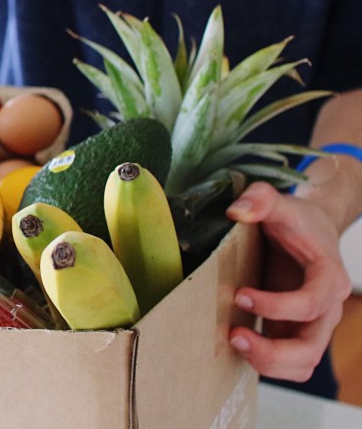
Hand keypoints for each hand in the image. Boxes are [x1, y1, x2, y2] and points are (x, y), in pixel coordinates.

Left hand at [225, 181, 351, 381]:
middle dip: (273, 351)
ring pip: (301, 365)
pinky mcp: (294, 332)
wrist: (308, 229)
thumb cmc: (295, 219)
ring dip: (267, 363)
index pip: (311, 304)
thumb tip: (236, 211)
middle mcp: (326, 309)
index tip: (239, 295)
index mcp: (329, 279)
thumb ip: (261, 198)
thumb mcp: (280, 202)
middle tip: (234, 335)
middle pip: (311, 349)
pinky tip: (237, 343)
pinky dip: (265, 362)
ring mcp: (312, 325)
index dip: (276, 306)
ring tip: (234, 341)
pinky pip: (287, 362)